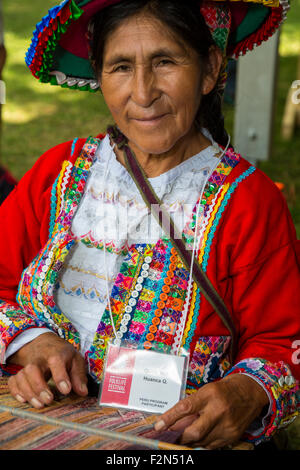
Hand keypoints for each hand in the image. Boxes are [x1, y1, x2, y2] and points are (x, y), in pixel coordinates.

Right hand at [7, 332, 87, 408]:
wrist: (44, 344)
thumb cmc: (62, 354)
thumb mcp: (75, 360)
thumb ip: (79, 376)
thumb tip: (83, 392)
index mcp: (56, 353)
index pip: (56, 361)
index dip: (60, 376)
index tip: (66, 390)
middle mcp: (40, 359)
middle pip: (33, 369)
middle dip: (39, 386)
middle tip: (49, 400)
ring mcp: (28, 365)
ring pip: (21, 376)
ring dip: (29, 392)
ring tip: (40, 404)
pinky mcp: (20, 372)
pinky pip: (13, 381)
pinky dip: (16, 391)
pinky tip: (24, 400)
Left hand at [154, 374, 268, 448]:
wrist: (250, 392)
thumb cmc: (224, 389)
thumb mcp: (206, 391)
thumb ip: (192, 405)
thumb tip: (172, 422)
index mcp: (210, 394)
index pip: (186, 407)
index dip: (169, 418)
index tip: (158, 426)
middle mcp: (219, 410)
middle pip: (194, 431)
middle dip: (179, 437)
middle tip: (168, 438)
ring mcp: (227, 425)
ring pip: (202, 441)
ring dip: (189, 441)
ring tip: (182, 437)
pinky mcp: (233, 436)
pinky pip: (212, 446)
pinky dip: (202, 444)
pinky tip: (198, 439)